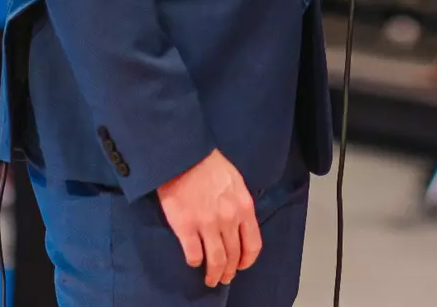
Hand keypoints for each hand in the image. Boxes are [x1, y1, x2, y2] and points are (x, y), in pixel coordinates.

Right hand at [156, 150, 260, 287]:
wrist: (183, 155)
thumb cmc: (209, 165)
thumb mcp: (236, 182)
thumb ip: (240, 205)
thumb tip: (240, 224)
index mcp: (244, 207)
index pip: (253, 244)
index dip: (248, 260)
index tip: (242, 266)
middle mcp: (229, 219)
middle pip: (234, 256)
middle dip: (230, 271)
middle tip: (224, 277)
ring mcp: (207, 224)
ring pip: (216, 260)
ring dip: (214, 274)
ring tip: (210, 280)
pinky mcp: (186, 227)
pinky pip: (194, 255)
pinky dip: (195, 263)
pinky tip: (194, 262)